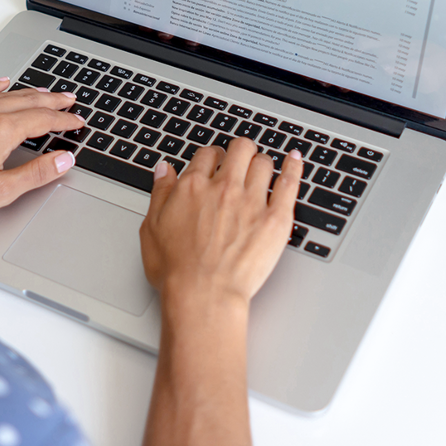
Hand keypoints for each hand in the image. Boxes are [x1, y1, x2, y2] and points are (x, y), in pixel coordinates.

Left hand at [0, 79, 84, 239]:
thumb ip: (35, 174)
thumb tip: (63, 160)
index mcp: (0, 130)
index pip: (42, 119)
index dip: (63, 121)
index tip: (77, 121)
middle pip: (27, 101)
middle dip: (52, 101)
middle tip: (69, 100)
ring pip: (3, 92)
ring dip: (27, 92)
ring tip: (44, 92)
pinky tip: (1, 82)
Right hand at [137, 140, 301, 445]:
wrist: (202, 296)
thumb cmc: (175, 270)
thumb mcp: (151, 226)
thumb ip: (160, 192)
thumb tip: (164, 170)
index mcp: (192, 187)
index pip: (206, 155)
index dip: (211, 158)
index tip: (213, 165)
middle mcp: (223, 188)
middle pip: (238, 149)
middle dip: (238, 151)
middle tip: (238, 162)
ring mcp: (251, 202)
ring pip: (262, 163)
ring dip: (260, 163)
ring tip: (260, 170)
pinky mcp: (275, 220)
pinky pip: (289, 184)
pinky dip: (293, 168)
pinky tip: (294, 160)